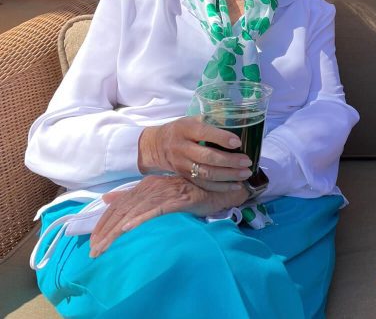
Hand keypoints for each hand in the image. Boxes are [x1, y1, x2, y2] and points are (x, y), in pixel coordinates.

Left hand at [89, 175, 247, 256]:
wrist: (218, 189)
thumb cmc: (190, 193)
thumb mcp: (159, 193)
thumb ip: (134, 196)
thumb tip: (108, 200)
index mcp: (146, 186)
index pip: (118, 205)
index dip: (103, 223)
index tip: (94, 241)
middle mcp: (151, 187)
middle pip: (122, 210)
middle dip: (105, 232)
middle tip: (94, 251)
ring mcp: (164, 192)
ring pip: (134, 213)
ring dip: (117, 232)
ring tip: (105, 248)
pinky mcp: (177, 199)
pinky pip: (156, 210)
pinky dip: (141, 219)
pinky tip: (129, 230)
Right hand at [138, 116, 253, 191]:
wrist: (157, 145)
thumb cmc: (182, 129)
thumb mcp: (193, 119)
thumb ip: (212, 120)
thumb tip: (239, 121)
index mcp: (186, 129)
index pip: (204, 133)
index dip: (222, 138)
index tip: (238, 142)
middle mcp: (182, 147)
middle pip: (207, 157)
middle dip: (230, 161)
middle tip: (247, 161)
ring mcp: (183, 164)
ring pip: (206, 173)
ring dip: (229, 175)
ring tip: (246, 173)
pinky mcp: (185, 176)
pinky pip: (204, 184)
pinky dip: (221, 187)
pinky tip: (236, 185)